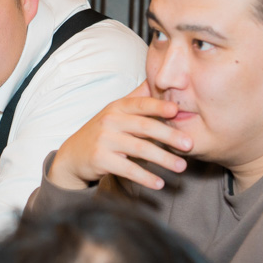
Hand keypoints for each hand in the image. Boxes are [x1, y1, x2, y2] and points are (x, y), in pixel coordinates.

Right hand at [46, 81, 192, 190]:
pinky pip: (128, 169)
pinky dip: (145, 177)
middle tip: (189, 144)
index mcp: (117, 107)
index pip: (141, 104)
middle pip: (144, 127)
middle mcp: (110, 120)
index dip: (158, 106)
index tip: (176, 110)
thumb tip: (160, 79)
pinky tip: (159, 183)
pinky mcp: (100, 159)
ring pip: (139, 149)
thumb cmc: (102, 132)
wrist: (73, 155)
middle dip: (169, 135)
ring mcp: (104, 140)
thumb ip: (137, 99)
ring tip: (181, 167)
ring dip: (163, 159)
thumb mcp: (116, 112)